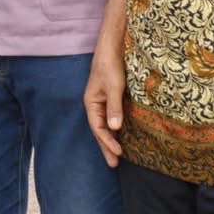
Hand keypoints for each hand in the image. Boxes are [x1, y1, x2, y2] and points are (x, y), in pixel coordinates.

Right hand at [83, 44, 125, 166]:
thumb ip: (114, 107)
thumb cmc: (110, 66)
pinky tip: (121, 136)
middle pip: (100, 130)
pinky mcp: (111, 99)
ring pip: (106, 126)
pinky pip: (112, 119)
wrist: (112, 48)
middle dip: (106, 147)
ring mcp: (103, 103)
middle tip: (114, 165)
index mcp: (91, 103)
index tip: (119, 153)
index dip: (107, 142)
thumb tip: (114, 128)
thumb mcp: (114, 86)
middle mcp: (95, 105)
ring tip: (117, 155)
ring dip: (111, 140)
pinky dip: (115, 130)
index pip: (98, 128)